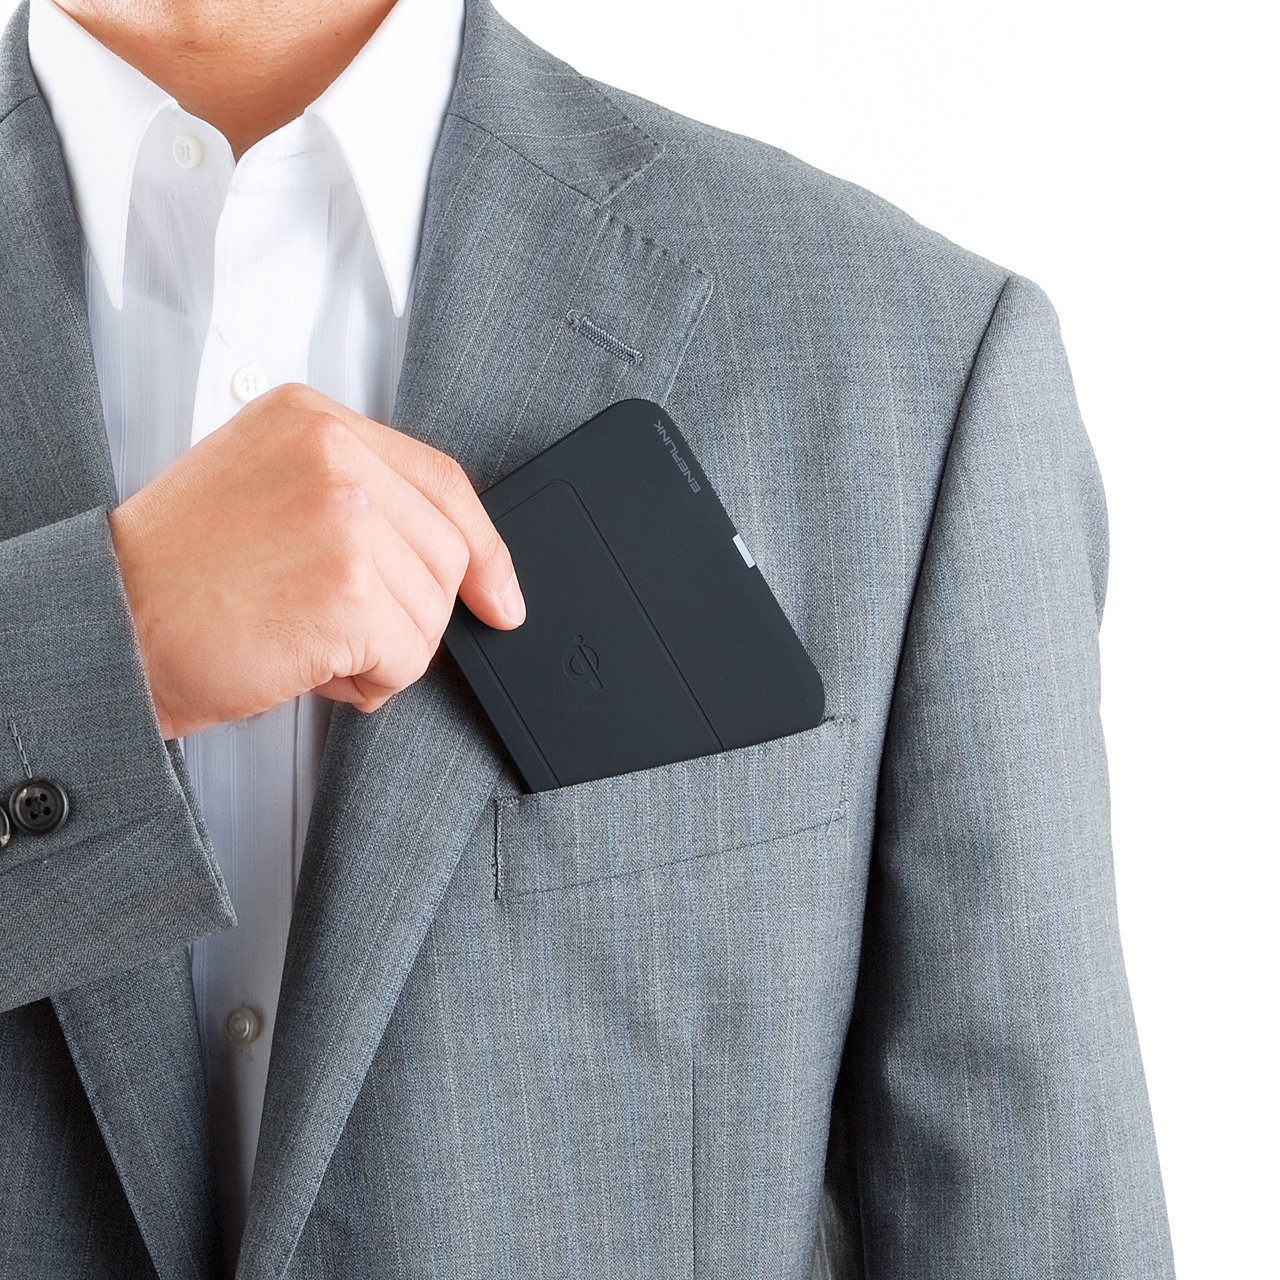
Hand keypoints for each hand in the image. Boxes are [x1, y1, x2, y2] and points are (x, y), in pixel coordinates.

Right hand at [106, 384, 524, 738]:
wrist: (109, 624)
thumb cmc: (177, 573)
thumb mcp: (266, 490)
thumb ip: (354, 496)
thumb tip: (446, 554)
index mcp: (313, 419)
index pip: (442, 479)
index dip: (483, 547)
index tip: (500, 593)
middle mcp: (334, 453)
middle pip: (447, 551)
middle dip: (412, 613)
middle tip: (345, 631)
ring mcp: (346, 517)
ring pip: (432, 609)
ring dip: (386, 650)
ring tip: (310, 643)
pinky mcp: (348, 588)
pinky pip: (410, 656)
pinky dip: (372, 681)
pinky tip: (311, 667)